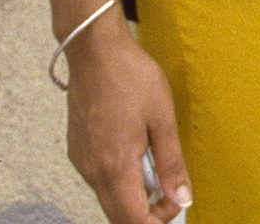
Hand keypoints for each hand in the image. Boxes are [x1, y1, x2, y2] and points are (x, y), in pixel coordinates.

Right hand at [65, 19, 189, 223]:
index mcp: (115, 166)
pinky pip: (98, 180)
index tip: (176, 200)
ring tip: (154, 164)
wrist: (95, 52)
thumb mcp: (162, 118)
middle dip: (146, 214)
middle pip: (118, 216)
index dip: (159, 219)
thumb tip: (183, 198)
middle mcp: (92, 171)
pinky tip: (135, 153)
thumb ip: (171, 164)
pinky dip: (119, 180)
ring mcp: (81, 162)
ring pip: (107, 199)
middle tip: (169, 192)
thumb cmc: (131, 78)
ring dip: (132, 196)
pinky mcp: (77, 151)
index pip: (133, 220)